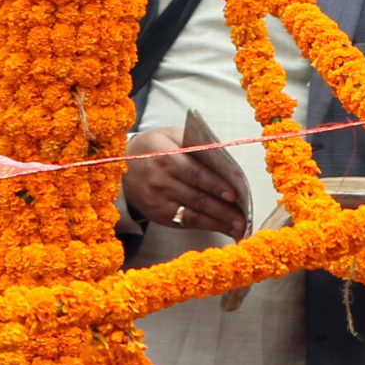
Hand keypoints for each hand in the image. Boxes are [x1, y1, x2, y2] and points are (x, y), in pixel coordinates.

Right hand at [120, 128, 245, 237]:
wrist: (121, 168)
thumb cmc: (152, 148)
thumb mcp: (169, 136)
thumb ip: (194, 144)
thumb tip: (225, 159)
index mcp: (165, 157)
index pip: (195, 173)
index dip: (215, 185)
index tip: (234, 194)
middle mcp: (160, 182)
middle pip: (197, 198)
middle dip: (223, 210)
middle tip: (243, 218)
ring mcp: (159, 202)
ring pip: (193, 215)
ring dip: (218, 223)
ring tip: (238, 228)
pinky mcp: (159, 216)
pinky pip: (186, 222)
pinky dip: (206, 226)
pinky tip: (222, 228)